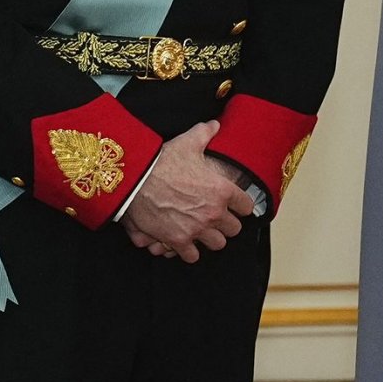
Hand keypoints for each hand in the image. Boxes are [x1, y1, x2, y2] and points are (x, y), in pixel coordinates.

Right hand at [122, 120, 252, 262]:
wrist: (135, 179)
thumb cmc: (162, 161)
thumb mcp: (187, 143)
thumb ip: (205, 134)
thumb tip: (214, 126)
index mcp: (222, 190)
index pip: (246, 206)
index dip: (240, 205)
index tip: (235, 205)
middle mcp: (214, 212)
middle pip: (234, 229)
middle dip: (226, 224)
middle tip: (216, 219)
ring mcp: (197, 229)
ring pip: (217, 244)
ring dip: (210, 239)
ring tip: (202, 232)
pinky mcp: (178, 240)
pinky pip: (192, 256)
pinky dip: (189, 251)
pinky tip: (185, 242)